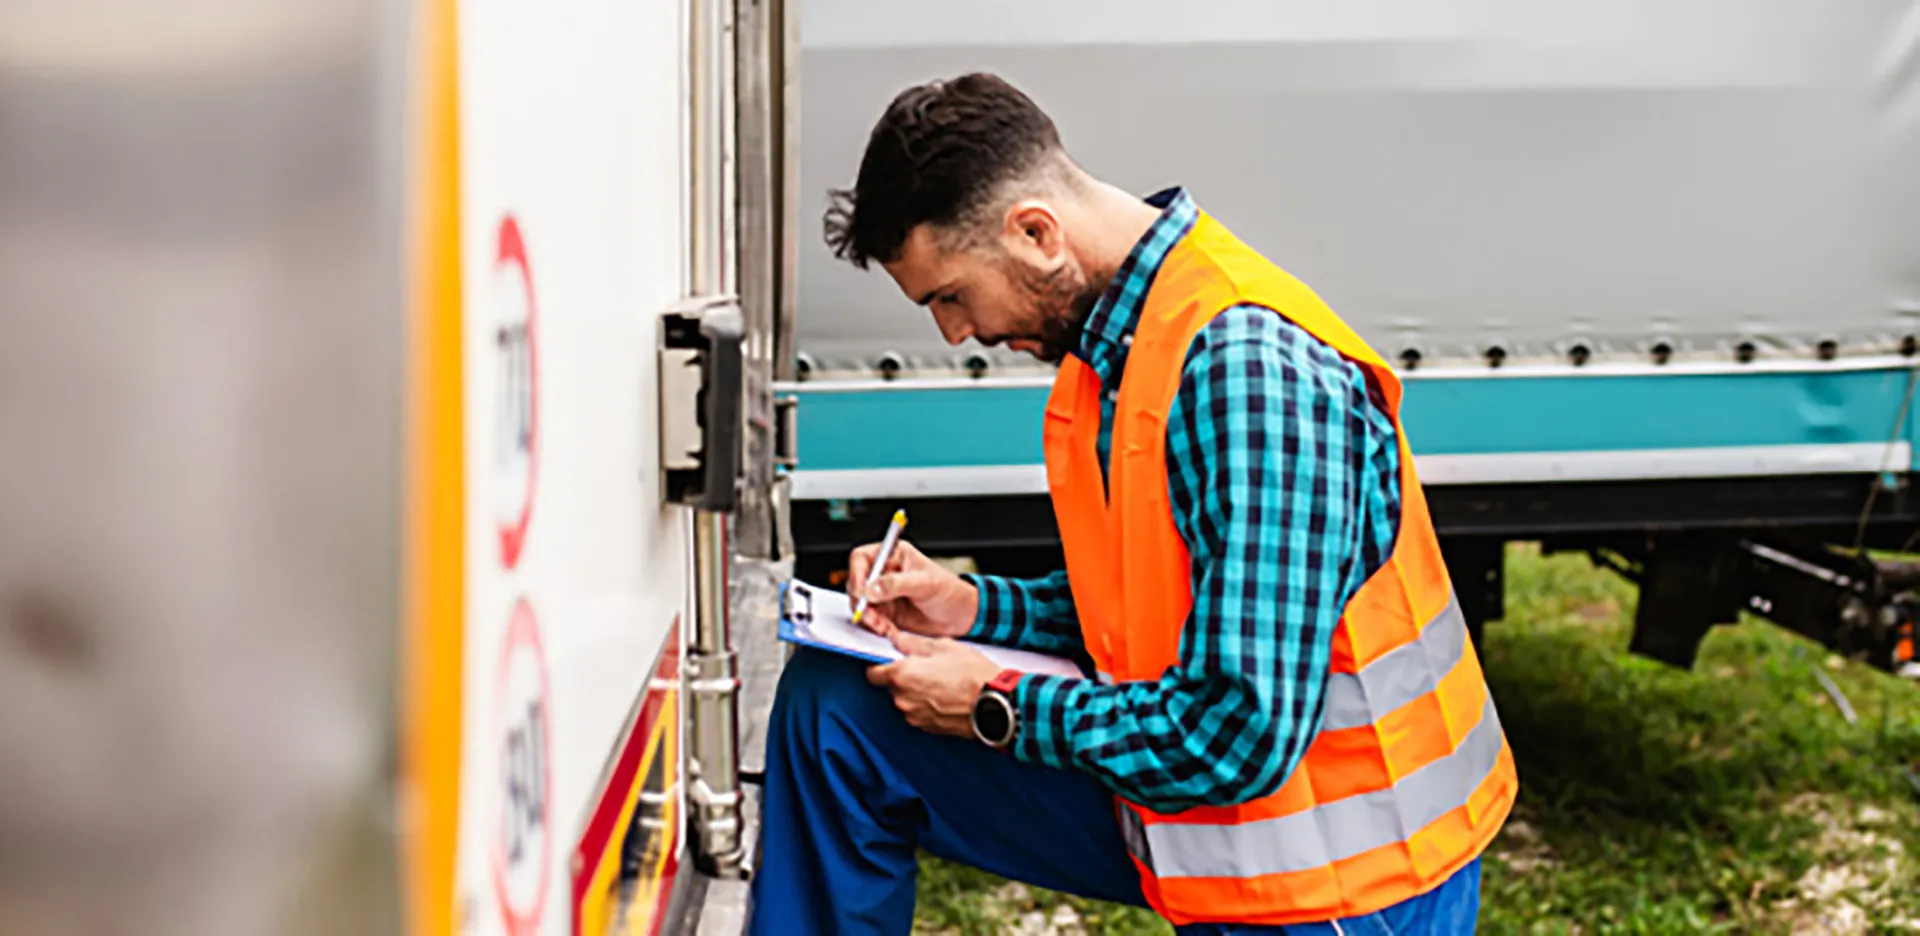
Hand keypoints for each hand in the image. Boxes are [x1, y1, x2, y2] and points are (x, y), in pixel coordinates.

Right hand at [846, 538, 977, 638]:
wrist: (961, 616)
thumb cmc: (949, 591)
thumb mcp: (924, 583)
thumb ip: (896, 584)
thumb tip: (870, 588)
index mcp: (894, 556)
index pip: (862, 558)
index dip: (857, 573)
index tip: (861, 591)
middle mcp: (884, 574)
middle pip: (856, 583)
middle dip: (860, 601)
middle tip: (870, 614)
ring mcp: (883, 595)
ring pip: (861, 605)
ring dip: (868, 617)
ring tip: (882, 626)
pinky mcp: (886, 613)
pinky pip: (870, 620)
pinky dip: (875, 627)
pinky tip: (888, 630)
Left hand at [867, 630, 1003, 737]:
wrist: (994, 703)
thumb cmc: (972, 674)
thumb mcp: (944, 647)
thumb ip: (914, 644)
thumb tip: (900, 641)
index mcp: (902, 675)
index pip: (873, 674)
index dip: (880, 666)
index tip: (891, 662)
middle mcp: (903, 698)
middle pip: (891, 687)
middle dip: (904, 678)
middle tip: (926, 668)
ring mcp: (915, 716)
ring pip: (907, 700)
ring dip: (917, 693)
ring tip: (941, 683)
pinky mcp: (928, 728)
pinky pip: (920, 713)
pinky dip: (928, 706)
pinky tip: (946, 697)